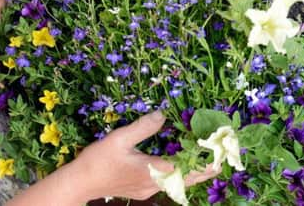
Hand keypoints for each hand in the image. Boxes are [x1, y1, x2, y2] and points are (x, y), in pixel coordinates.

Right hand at [7, 111, 218, 205]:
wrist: (80, 182)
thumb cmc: (98, 160)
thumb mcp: (120, 138)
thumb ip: (143, 126)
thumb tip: (162, 114)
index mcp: (153, 171)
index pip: (188, 168)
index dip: (206, 161)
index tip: (221, 153)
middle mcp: (155, 184)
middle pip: (188, 179)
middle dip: (206, 169)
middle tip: (222, 158)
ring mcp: (147, 190)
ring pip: (178, 183)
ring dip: (193, 172)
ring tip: (207, 161)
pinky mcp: (141, 190)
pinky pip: (167, 184)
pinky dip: (179, 175)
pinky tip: (179, 166)